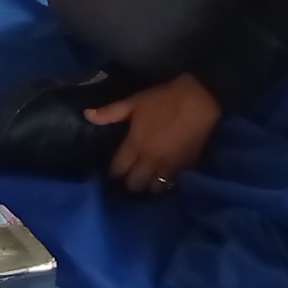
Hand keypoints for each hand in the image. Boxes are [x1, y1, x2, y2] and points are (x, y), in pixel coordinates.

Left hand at [87, 73, 222, 194]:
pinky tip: (163, 176)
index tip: (113, 169)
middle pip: (134, 184)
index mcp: (136, 145)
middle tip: (129, 175)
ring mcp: (170, 166)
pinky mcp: (186, 167)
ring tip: (146, 178)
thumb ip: (111, 112)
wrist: (200, 100)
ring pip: (154, 188)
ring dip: (147, 185)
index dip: (113, 172)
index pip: (119, 169)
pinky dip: (165, 182)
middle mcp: (151, 161)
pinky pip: (172, 183)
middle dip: (129, 182)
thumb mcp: (134, 102)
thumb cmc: (164, 99)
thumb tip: (87, 115)